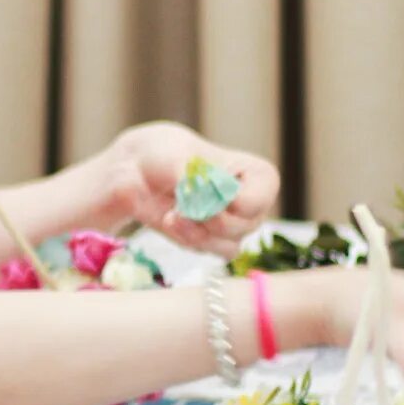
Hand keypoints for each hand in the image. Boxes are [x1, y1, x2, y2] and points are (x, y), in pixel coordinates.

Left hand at [86, 122, 279, 253]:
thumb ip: (186, 176)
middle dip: (211, 219)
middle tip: (184, 206)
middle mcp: (251, 205)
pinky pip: (207, 251)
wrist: (140, 170)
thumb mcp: (175, 155)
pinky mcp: (211, 242)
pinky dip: (187, 239)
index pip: (263, 195)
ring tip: (171, 215)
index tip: (207, 191)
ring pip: (227, 245)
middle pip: (245, 225)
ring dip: (197, 233)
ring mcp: (234, 227)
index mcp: (257, 175)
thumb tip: (181, 194)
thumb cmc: (167, 153)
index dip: (237, 200)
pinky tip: (170, 222)